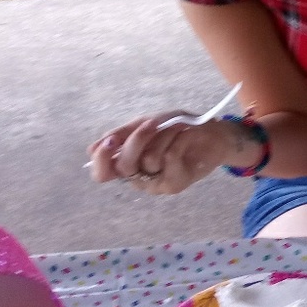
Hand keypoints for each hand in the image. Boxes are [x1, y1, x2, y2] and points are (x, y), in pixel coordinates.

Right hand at [87, 114, 228, 194]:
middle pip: (124, 166)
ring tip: (177, 128)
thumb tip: (91, 149)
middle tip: (152, 123)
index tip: (110, 142)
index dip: (101, 160)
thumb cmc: (179, 128)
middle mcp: (138, 177)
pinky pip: (169, 158)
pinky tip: (185, 135)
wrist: (215, 134)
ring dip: (164, 135)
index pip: (102, 173)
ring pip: (149, 158)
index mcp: (127, 162)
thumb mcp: (149, 123)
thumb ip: (123, 135)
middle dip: (138, 139)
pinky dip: (177, 140)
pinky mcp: (174, 184)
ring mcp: (156, 183)